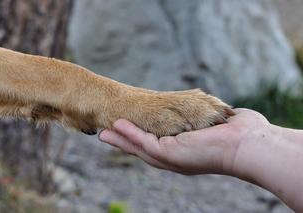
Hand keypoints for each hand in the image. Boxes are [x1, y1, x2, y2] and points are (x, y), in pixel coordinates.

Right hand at [99, 108, 269, 175]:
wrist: (249, 144)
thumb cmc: (241, 134)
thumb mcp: (218, 123)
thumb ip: (212, 117)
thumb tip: (222, 111)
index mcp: (185, 151)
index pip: (158, 144)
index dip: (142, 137)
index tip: (129, 129)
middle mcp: (176, 157)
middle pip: (144, 149)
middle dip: (125, 142)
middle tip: (106, 134)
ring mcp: (171, 158)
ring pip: (139, 149)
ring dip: (121, 140)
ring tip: (105, 132)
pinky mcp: (170, 154)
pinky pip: (144, 143)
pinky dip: (129, 135)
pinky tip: (116, 127)